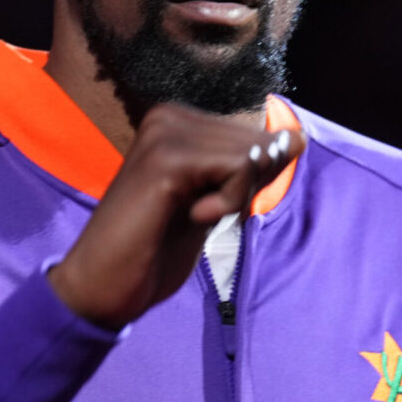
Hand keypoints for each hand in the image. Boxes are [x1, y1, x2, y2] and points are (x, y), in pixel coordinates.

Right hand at [47, 103, 304, 329]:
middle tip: (195, 214)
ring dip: (235, 198)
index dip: (249, 180)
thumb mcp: (215, 202)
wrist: (102, 286)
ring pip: (251, 154)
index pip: (253, 135)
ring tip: (190, 215)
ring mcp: (164, 132)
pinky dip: (228, 203)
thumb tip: (299, 136)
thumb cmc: (154, 249)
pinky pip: (238, 169)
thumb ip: (251, 169)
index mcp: (176, 120)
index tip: (206, 206)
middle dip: (243, 188)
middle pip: (256, 142)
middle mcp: (168, 115)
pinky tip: (192, 216)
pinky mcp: (166, 158)